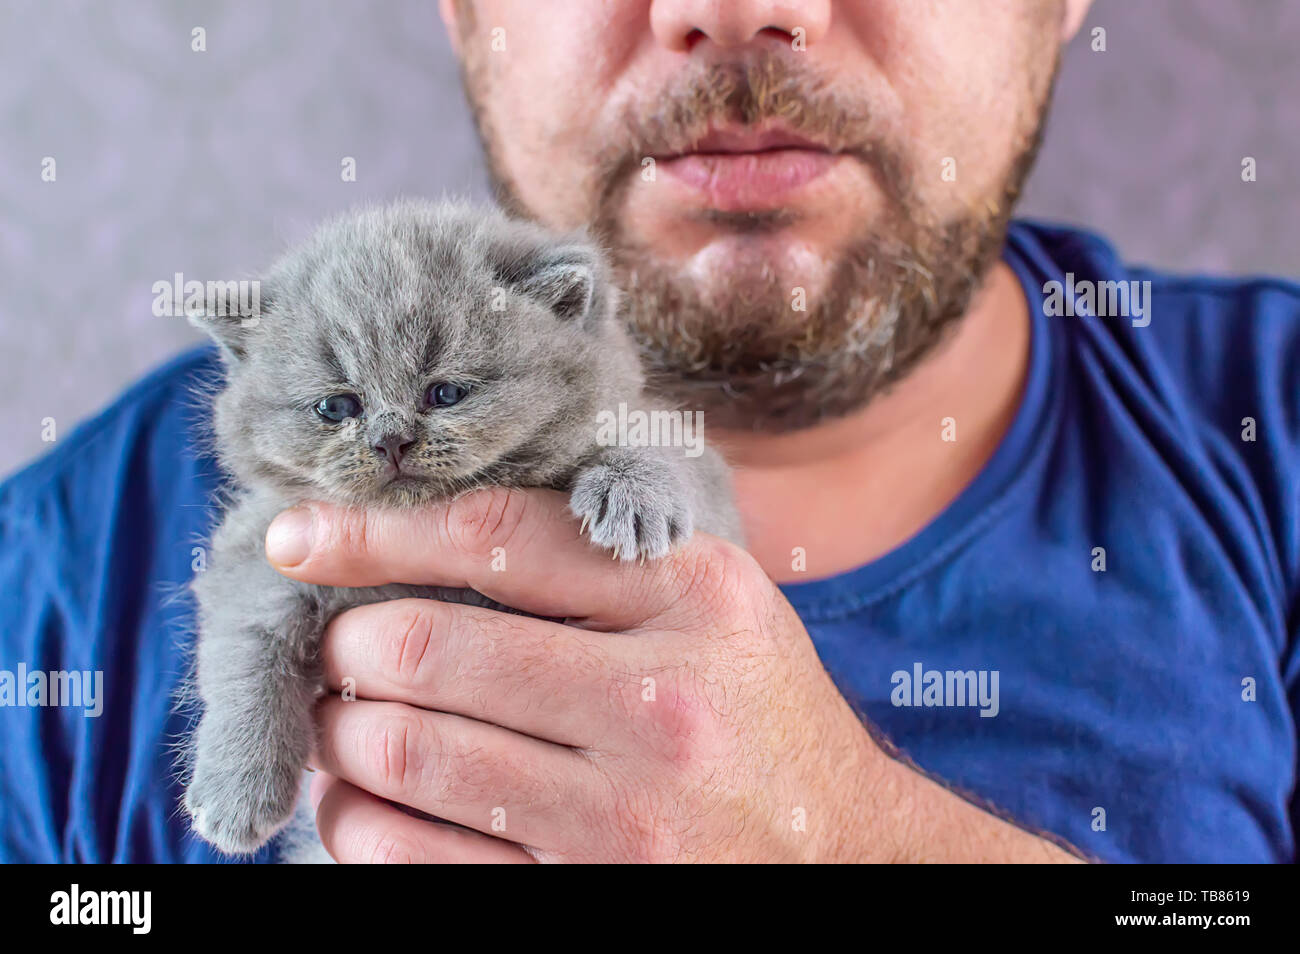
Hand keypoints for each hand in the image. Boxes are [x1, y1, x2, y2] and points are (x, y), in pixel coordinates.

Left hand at [267, 488, 1079, 862]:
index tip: (295, 536)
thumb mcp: (716, 605)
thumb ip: (600, 556)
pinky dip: (357, 824)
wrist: (842, 853)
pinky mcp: (589, 895)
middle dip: (343, 647)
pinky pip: (417, 861)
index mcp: (693, 597)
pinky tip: (360, 802)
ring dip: (337, 736)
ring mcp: (627, 815)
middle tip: (331, 651)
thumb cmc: (758, 712)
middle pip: (426, 649)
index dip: (373, 531)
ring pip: (405, 756)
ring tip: (338, 724)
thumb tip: (426, 529)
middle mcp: (662, 702)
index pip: (495, 538)